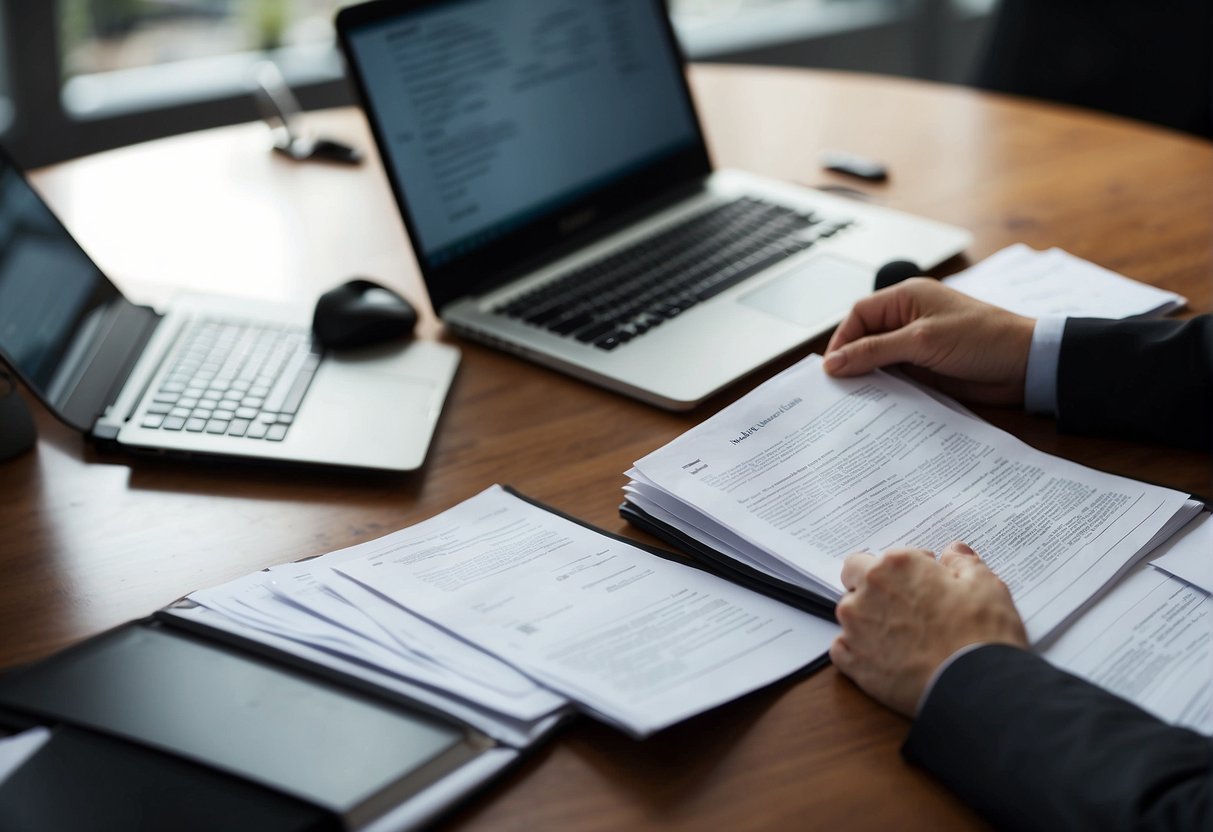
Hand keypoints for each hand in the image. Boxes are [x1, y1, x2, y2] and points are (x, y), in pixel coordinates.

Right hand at [823, 278, 1034, 405]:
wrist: (1027, 365)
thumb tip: (833, 363)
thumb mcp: (922, 341)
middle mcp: (908, 319)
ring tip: (852, 399)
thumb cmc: (982, 338)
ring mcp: (917, 345)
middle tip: (837, 387)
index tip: (831, 368)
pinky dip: (885, 390)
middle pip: (865, 338)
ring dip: (868, 378)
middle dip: (851, 361)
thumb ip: (874, 351)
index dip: (841, 340)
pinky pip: (896, 378)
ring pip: (878, 361)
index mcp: (906, 298)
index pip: (859, 315)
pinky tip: (876, 404)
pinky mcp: (927, 368)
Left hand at [829, 541, 1027, 716]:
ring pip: (850, 619)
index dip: (890, 571)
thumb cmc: (983, 635)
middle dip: (873, 594)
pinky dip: (858, 653)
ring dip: (868, 623)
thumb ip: (962, 563)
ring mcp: (855, 630)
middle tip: (907, 611)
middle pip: (854, 586)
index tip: (913, 583)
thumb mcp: (986, 586)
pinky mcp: (854, 665)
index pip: (866, 559)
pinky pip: (842, 651)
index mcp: (896, 566)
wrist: (977, 689)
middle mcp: (867, 593)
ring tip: (903, 640)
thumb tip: (953, 553)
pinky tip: (886, 659)